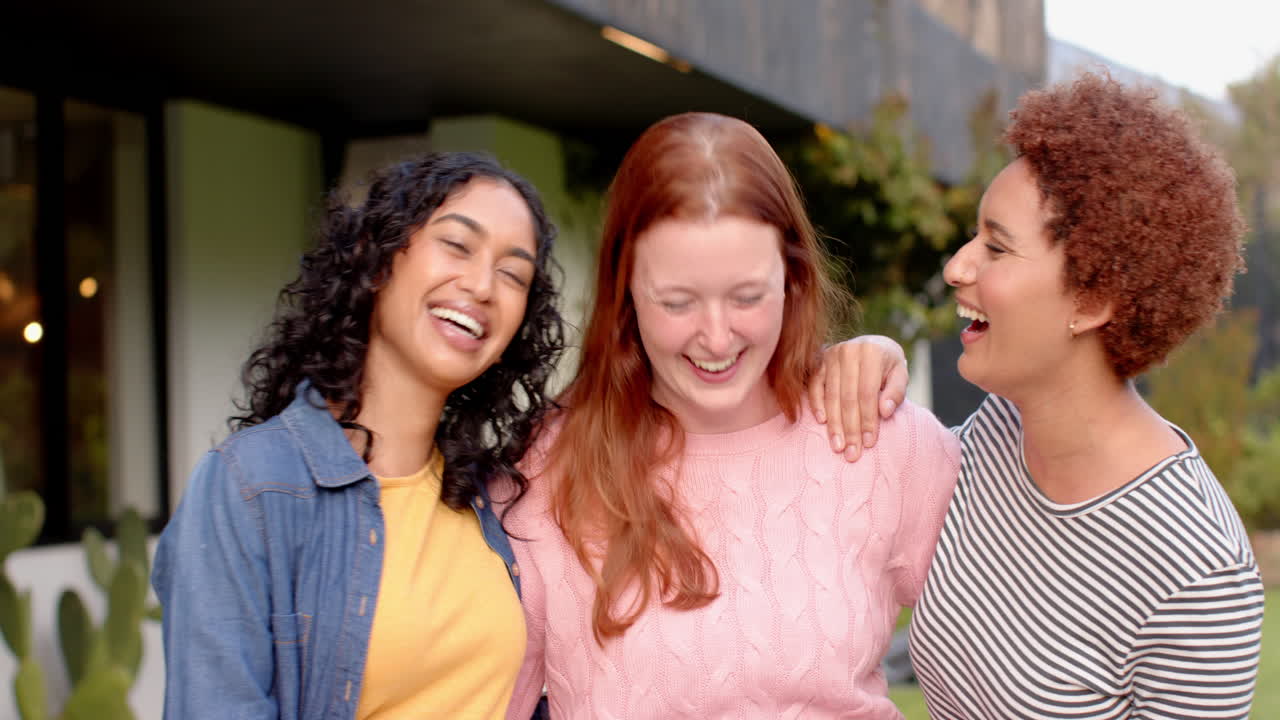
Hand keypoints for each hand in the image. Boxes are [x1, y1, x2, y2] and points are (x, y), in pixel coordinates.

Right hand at [807, 335, 908, 461]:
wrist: (872, 345)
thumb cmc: (888, 366)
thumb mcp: (900, 374)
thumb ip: (896, 392)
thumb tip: (885, 413)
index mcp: (871, 352)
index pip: (868, 393)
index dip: (868, 420)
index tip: (869, 444)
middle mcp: (849, 351)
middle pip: (848, 397)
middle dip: (850, 429)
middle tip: (852, 453)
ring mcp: (830, 354)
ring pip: (831, 396)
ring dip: (834, 424)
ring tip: (838, 447)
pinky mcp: (818, 361)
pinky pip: (814, 386)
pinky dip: (817, 404)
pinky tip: (822, 422)